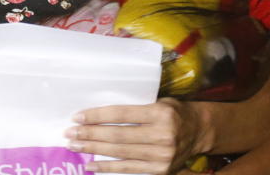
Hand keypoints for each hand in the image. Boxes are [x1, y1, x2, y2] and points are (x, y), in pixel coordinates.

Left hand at [66, 99, 207, 173]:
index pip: (121, 115)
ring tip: (74, 146)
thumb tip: (99, 112)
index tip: (77, 116)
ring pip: (120, 153)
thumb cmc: (173, 112)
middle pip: (118, 136)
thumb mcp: (159, 101)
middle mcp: (162, 135)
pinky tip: (90, 164)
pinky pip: (128, 169)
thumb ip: (135, 107)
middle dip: (90, 134)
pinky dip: (106, 167)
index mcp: (160, 114)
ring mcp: (162, 156)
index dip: (97, 116)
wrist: (199, 131)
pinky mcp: (160, 170)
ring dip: (93, 149)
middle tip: (69, 133)